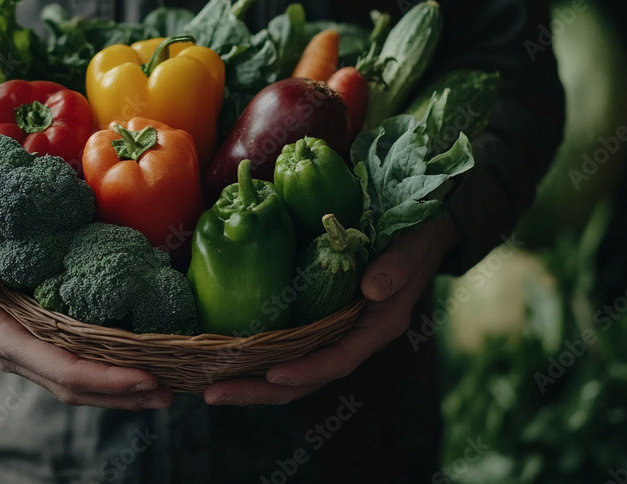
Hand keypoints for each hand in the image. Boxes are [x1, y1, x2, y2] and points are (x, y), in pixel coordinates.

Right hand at [0, 238, 172, 409]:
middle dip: (123, 393)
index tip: (146, 375)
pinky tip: (141, 370)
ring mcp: (28, 355)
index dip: (105, 377)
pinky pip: (77, 370)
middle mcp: (15, 354)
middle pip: (75, 387)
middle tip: (170, 391)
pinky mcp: (40, 347)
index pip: (60, 368)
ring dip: (121, 393)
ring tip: (165, 391)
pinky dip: (109, 376)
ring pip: (78, 387)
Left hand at [202, 216, 459, 404]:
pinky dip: (258, 355)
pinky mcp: (318, 319)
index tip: (273, 376)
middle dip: (259, 390)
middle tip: (213, 393)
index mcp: (375, 329)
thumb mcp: (412, 250)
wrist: (417, 234)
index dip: (306, 370)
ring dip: (251, 380)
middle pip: (304, 378)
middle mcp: (351, 338)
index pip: (338, 360)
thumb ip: (396, 269)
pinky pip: (287, 345)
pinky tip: (225, 354)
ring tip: (208, 385)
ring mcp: (333, 332)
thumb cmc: (415, 240)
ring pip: (290, 367)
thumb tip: (372, 289)